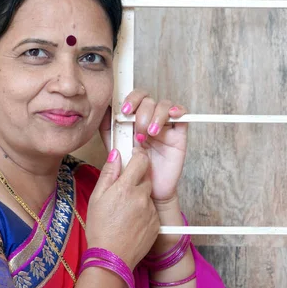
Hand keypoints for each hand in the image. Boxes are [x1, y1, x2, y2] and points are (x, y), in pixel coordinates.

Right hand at [85, 147, 159, 268]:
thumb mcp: (96, 198)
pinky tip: (131, 221)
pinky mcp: (156, 223)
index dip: (138, 156)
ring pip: (148, 195)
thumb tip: (116, 154)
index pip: (141, 161)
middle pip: (146, 177)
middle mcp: (142, 197)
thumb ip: (108, 173)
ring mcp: (151, 210)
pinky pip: (151, 210)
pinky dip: (144, 211)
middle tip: (123, 190)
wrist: (111, 257)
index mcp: (125, 188)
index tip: (134, 156)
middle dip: (137, 179)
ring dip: (140, 196)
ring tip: (124, 211)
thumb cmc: (100, 228)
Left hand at [99, 90, 187, 206]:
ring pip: (164, 105)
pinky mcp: (178, 134)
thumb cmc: (131, 168)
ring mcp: (165, 126)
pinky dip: (177, 110)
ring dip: (156, 116)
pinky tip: (171, 116)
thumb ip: (109, 128)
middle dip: (142, 113)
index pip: (135, 97)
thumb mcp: (115, 146)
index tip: (125, 112)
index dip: (131, 99)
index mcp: (135, 119)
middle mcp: (150, 119)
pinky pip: (183, 115)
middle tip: (138, 131)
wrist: (146, 189)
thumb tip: (104, 110)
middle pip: (148, 100)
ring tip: (150, 134)